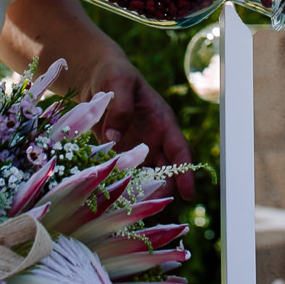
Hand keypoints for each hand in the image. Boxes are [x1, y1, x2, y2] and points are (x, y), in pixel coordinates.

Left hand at [80, 50, 197, 201]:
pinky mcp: (118, 154)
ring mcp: (136, 149)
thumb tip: (114, 138)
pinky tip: (111, 200)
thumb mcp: (118, 82)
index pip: (179, 150)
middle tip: (147, 206)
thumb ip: (120, 107)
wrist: (95, 78)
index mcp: (162, 121)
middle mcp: (153, 139)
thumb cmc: (113, 74)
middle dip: (160, 190)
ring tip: (128, 209)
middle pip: (164, 171)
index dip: (185, 172)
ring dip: (139, 192)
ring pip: (144, 177)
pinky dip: (120, 186)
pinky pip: (122, 175)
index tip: (188, 194)